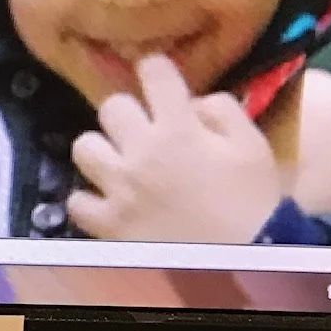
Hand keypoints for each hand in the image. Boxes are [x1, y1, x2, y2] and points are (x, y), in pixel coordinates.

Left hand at [67, 53, 281, 243]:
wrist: (247, 260)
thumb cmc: (253, 202)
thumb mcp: (253, 146)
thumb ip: (223, 111)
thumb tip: (193, 101)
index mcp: (179, 127)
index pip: (153, 71)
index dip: (156, 70)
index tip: (159, 80)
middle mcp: (141, 150)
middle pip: (111, 106)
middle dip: (129, 114)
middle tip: (145, 132)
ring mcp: (119, 187)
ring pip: (84, 146)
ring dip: (102, 151)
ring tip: (121, 164)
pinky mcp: (108, 222)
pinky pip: (77, 200)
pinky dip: (89, 199)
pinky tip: (109, 202)